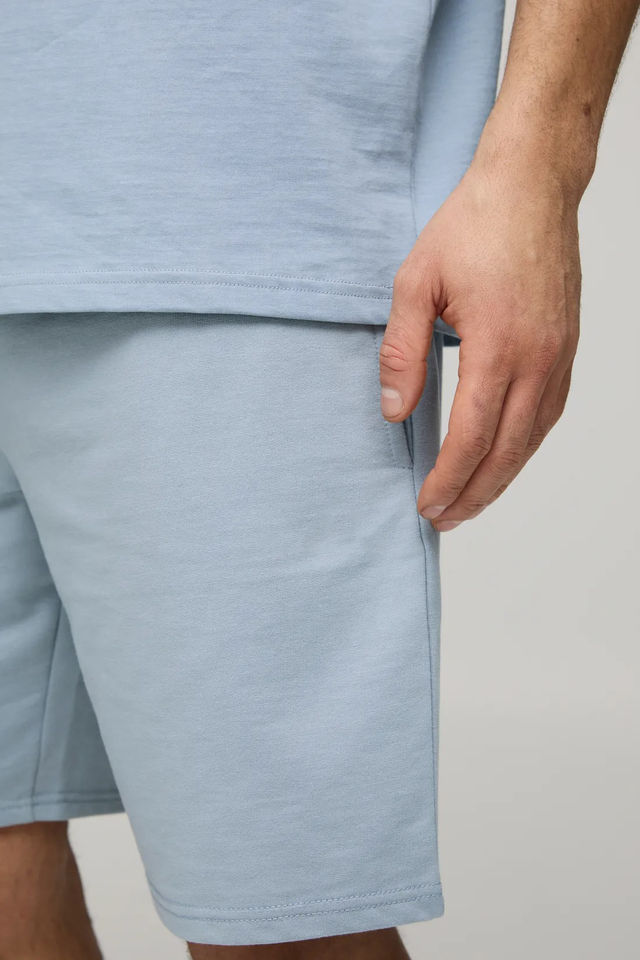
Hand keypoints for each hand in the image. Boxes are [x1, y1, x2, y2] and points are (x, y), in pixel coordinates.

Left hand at [380, 152, 580, 530]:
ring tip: (470, 502)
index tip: (426, 503)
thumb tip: (396, 410)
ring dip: (501, 478)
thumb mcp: (415, 282)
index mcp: (497, 344)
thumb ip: (403, 351)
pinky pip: (549, 414)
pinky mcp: (567, 348)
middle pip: (507, 451)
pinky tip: (505, 457)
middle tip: (445, 520)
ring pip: (532, 438)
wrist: (531, 187)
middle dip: (474, 494)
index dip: (448, 478)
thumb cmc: (473, 226)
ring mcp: (559, 355)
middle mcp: (538, 358)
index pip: (471, 435)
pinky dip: (525, 446)